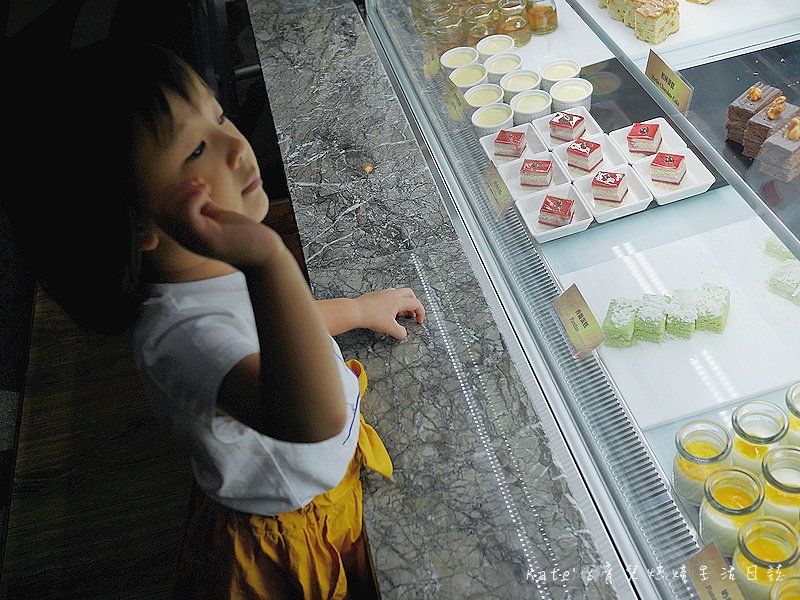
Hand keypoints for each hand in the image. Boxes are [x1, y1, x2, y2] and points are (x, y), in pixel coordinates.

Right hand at [153, 178, 281, 267]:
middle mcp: (184, 238)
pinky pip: (185, 214)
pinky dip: (193, 196)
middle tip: (201, 186)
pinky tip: (208, 193)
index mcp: (184, 232)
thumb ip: (200, 205)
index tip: (196, 186)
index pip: (158, 209)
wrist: (263, 254)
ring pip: (168, 210)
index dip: (172, 191)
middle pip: (159, 208)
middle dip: (176, 188)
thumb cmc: (242, 235)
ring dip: (185, 190)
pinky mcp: (207, 239)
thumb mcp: (215, 215)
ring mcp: (194, 240)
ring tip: (206, 189)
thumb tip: (192, 187)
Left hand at [354, 288, 424, 339]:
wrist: (355, 311)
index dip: (421, 313)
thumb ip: (400, 332)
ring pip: (399, 293)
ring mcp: (384, 293)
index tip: (419, 321)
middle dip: (414, 304)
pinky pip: (390, 295)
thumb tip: (403, 334)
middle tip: (412, 314)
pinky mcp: (376, 295)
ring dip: (404, 303)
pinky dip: (394, 302)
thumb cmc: (371, 317)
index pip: (416, 303)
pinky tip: (388, 311)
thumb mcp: (389, 328)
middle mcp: (392, 294)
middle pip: (410, 294)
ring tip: (400, 313)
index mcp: (398, 301)